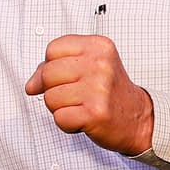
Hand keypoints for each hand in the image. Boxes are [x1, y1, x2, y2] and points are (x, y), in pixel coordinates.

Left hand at [25, 34, 153, 154]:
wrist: (139, 118)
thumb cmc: (109, 92)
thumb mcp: (88, 67)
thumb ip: (54, 68)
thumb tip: (30, 85)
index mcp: (98, 46)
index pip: (52, 49)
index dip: (50, 66)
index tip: (67, 76)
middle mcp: (100, 64)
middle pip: (47, 74)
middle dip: (53, 89)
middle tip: (75, 95)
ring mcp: (99, 88)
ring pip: (50, 97)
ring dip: (60, 108)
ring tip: (81, 106)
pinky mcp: (95, 112)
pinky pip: (59, 118)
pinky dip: (66, 123)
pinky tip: (83, 119)